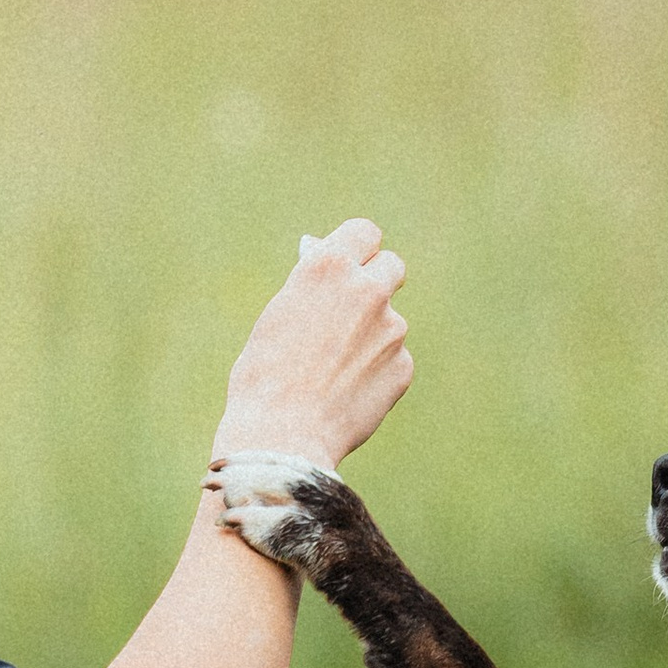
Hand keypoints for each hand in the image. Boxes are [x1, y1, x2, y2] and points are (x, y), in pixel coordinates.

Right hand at [212, 219, 410, 470]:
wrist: (282, 434)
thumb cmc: (264, 376)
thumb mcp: (279, 317)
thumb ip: (313, 293)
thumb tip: (334, 286)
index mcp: (328, 267)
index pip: (365, 232)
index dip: (359, 248)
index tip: (355, 259)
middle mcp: (367, 290)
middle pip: (393, 266)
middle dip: (379, 281)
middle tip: (361, 303)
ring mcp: (391, 329)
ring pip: (390, 323)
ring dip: (373, 337)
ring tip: (337, 371)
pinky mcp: (403, 367)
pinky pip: (393, 361)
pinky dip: (376, 374)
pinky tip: (348, 395)